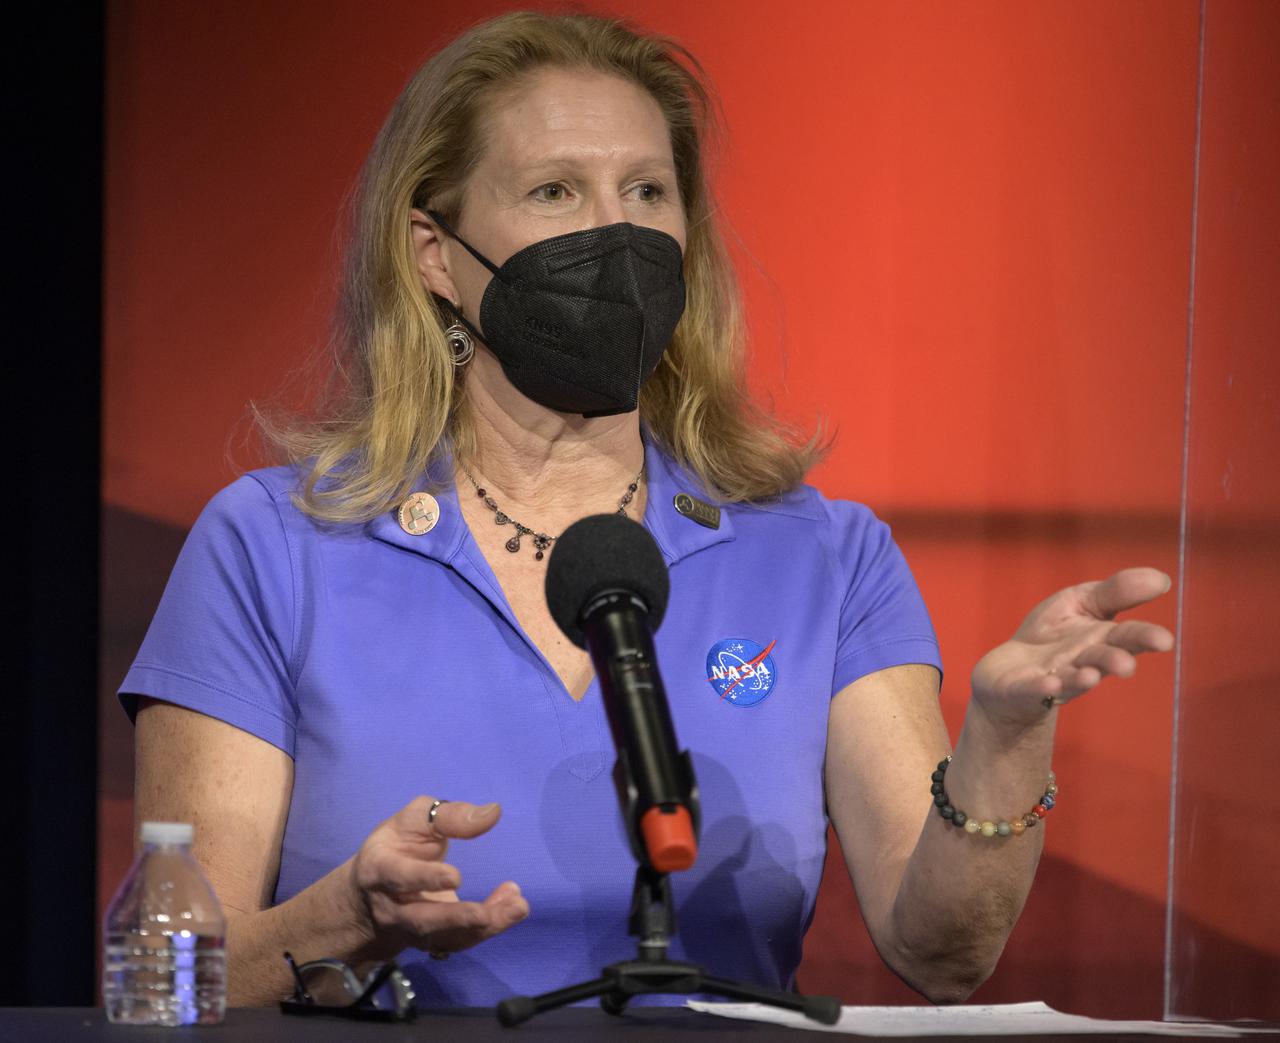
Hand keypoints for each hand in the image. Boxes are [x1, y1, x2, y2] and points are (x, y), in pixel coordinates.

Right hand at [346, 796, 528, 959]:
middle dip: (454, 919)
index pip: (399, 877)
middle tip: (485, 914)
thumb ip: (450, 816)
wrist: (374, 888)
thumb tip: (493, 813)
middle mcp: (392, 908)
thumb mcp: (417, 819)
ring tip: (517, 907)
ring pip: (445, 937)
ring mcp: (411, 930)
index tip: (457, 877)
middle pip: (421, 920)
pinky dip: (490, 928)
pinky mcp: (432, 941)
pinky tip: (513, 909)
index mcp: (380, 869)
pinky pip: (460, 941)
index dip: (425, 879)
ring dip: (483, 926)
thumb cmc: (400, 842)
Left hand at [970, 567, 1174, 727]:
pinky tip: (1049, 684)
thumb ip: (1116, 591)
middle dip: (1115, 662)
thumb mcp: (1081, 601)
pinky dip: (1042, 687)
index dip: (1145, 638)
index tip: (1164, 640)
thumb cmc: (1053, 634)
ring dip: (1082, 678)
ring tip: (1090, 676)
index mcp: (1102, 639)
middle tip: (1127, 666)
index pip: (1128, 637)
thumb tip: (1161, 578)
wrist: (1010, 671)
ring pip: (1073, 678)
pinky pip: (1034, 688)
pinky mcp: (1025, 688)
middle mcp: (1084, 662)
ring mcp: (1056, 677)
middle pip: (1103, 660)